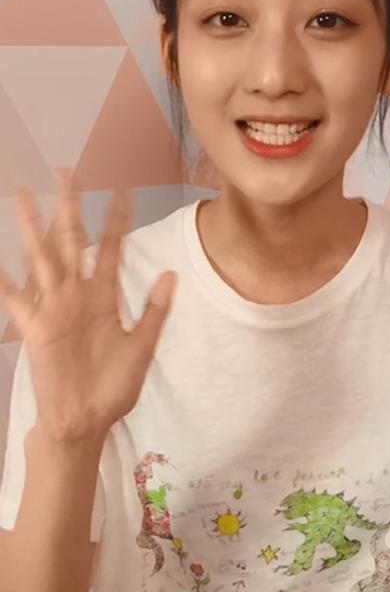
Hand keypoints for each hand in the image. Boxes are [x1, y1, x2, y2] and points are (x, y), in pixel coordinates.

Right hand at [0, 169, 176, 442]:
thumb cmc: (114, 385)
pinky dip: (3, 282)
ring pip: (43, 257)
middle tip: (66, 170)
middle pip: (73, 240)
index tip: (124, 190)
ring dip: (34, 226)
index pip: (113, 247)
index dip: (118, 219)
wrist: (87, 421)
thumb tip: (171, 272)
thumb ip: (155, 310)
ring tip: (24, 195)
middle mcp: (78, 293)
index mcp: (105, 295)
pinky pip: (16, 300)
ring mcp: (54, 307)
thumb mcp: (142, 346)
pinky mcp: (35, 328)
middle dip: (70, 206)